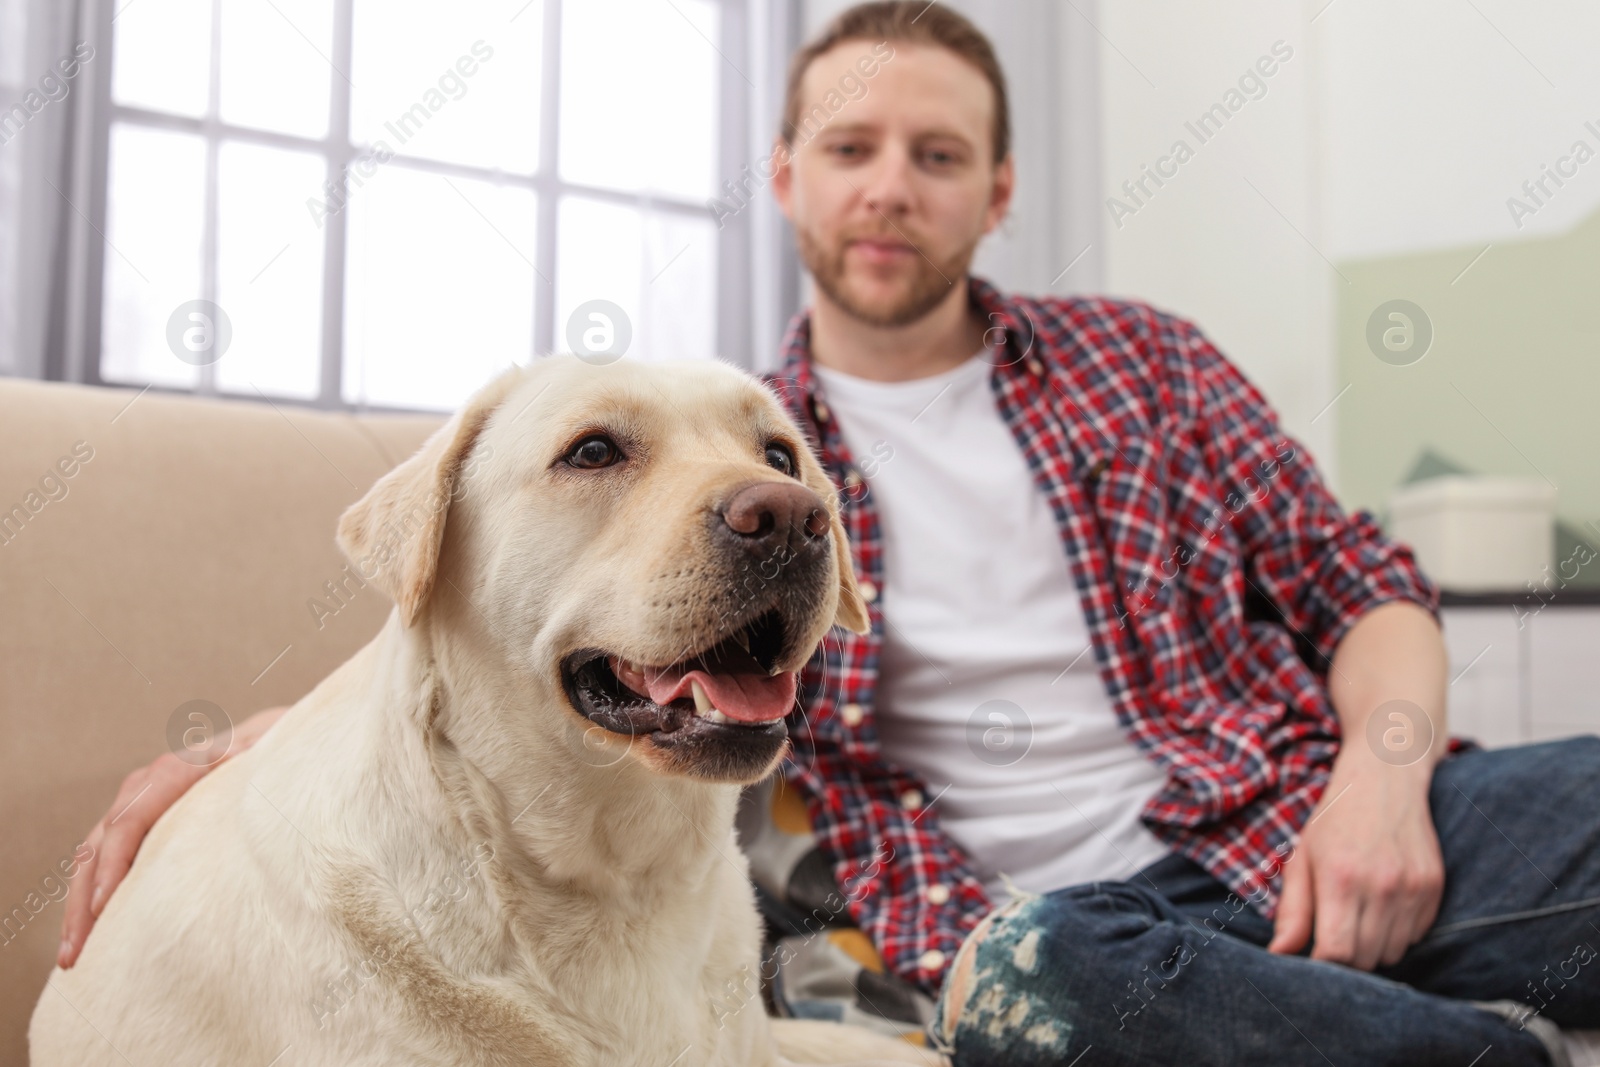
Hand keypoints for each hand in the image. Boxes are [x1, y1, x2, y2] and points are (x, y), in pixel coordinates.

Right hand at [57, 705, 288, 968]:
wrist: (289, 741)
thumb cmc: (289, 755)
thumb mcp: (279, 757)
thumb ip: (260, 765)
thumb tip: (243, 768)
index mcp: (187, 766)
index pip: (133, 816)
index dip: (115, 862)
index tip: (106, 908)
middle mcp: (157, 780)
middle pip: (104, 840)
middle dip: (85, 898)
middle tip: (78, 954)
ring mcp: (148, 800)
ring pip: (97, 853)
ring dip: (81, 905)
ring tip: (73, 959)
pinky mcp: (151, 821)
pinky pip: (110, 858)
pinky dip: (95, 896)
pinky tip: (92, 938)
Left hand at [1267, 745, 1444, 970]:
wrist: (1385, 780)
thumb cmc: (1334, 820)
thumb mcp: (1302, 859)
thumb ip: (1292, 911)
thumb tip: (1279, 955)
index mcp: (1341, 878)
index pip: (1338, 953)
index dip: (1322, 964)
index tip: (1313, 954)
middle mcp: (1382, 886)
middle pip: (1366, 960)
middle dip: (1345, 958)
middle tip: (1332, 933)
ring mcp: (1413, 888)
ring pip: (1393, 953)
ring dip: (1372, 947)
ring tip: (1357, 915)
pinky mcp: (1434, 888)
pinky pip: (1416, 936)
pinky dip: (1397, 933)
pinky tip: (1382, 905)